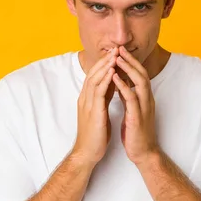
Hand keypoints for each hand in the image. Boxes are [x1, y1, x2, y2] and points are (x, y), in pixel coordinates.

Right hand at [72, 48, 117, 166]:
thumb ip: (103, 98)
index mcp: (87, 99)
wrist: (87, 153)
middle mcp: (85, 99)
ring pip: (94, 79)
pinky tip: (112, 72)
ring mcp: (87, 104)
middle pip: (93, 74)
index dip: (103, 64)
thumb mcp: (100, 112)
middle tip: (114, 48)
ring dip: (105, 66)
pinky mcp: (92, 112)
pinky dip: (105, 80)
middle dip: (104, 60)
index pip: (94, 76)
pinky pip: (98, 92)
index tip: (114, 53)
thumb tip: (112, 85)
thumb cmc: (95, 135)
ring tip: (114, 55)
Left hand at [112, 46, 159, 165]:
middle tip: (119, 48)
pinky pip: (132, 97)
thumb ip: (128, 97)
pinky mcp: (138, 117)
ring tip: (117, 58)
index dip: (131, 62)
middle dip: (130, 60)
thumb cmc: (135, 133)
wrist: (143, 153)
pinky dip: (123, 85)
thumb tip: (120, 84)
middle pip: (141, 73)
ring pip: (140, 82)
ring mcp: (144, 107)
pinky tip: (115, 77)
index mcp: (144, 98)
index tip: (120, 51)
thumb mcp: (131, 110)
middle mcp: (146, 100)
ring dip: (128, 68)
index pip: (139, 75)